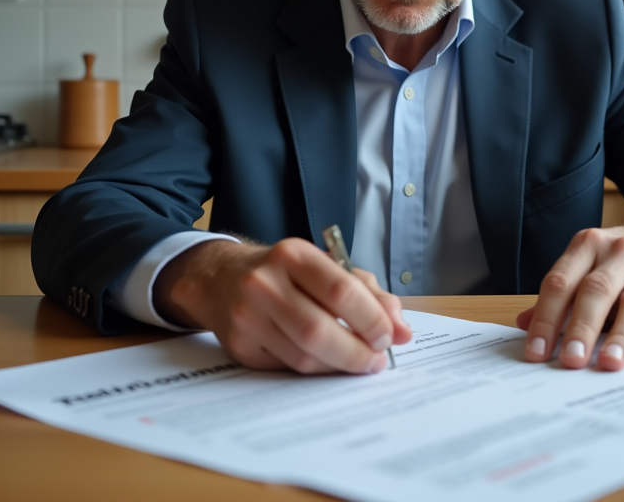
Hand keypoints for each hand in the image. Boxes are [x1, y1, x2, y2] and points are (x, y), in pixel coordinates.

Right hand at [153, 238, 411, 373]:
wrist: (221, 279)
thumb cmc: (285, 273)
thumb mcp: (326, 268)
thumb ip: (369, 294)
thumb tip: (403, 331)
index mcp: (293, 254)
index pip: (341, 290)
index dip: (371, 319)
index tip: (389, 336)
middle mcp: (265, 282)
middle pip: (320, 329)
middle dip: (357, 352)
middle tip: (377, 360)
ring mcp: (247, 315)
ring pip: (303, 355)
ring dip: (339, 366)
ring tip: (358, 363)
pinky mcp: (239, 345)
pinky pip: (286, 367)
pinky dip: (315, 370)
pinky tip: (327, 363)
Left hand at [516, 216, 623, 370]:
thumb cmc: (617, 263)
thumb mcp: (585, 268)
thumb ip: (559, 297)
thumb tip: (524, 325)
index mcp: (587, 247)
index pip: (560, 282)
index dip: (546, 318)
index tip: (536, 351)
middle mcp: (619, 254)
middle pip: (595, 291)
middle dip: (581, 327)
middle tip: (570, 360)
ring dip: (621, 336)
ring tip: (609, 363)